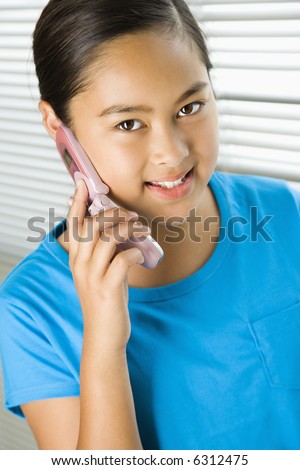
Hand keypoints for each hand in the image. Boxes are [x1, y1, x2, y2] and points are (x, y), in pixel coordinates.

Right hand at [67, 179, 149, 351]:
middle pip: (91, 226)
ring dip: (128, 229)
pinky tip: (140, 254)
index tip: (81, 183)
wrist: (104, 335)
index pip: (73, 225)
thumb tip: (119, 229)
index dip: (77, 203)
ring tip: (142, 230)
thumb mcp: (99, 273)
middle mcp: (80, 265)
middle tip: (131, 215)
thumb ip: (103, 252)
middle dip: (113, 214)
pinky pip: (121, 260)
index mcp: (76, 260)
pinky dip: (134, 252)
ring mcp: (93, 277)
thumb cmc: (105, 300)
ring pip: (106, 239)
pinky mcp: (108, 288)